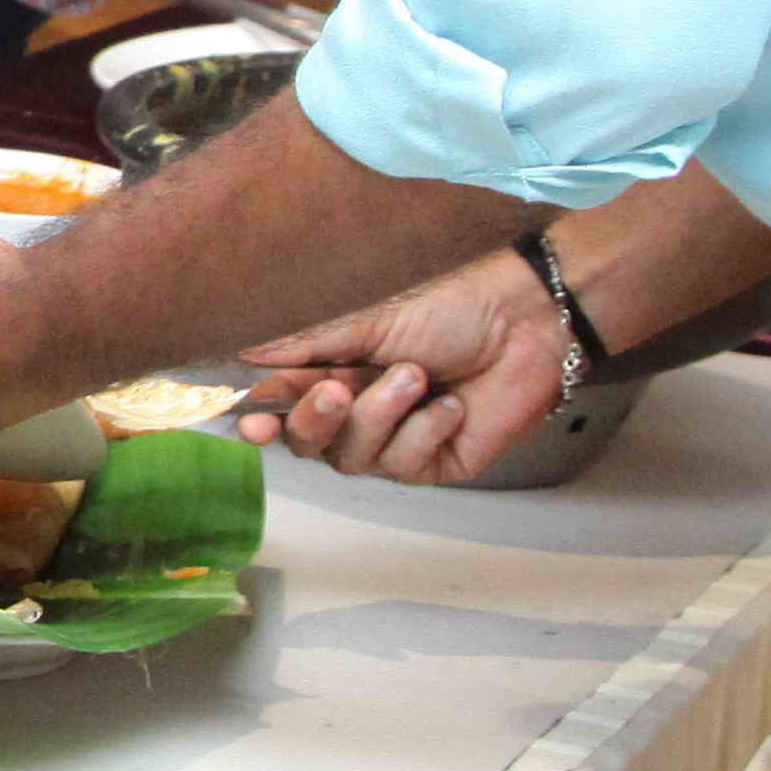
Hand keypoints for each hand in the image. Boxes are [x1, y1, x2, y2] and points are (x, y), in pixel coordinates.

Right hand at [236, 248, 567, 483]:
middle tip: (337, 391)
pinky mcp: (435, 462)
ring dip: (381, 416)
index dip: (261, 418)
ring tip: (417, 376)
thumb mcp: (367, 318)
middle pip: (309, 443)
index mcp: (337, 370)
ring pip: (353, 457)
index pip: (283, 405)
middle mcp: (360, 410)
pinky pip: (404, 464)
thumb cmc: (451, 306)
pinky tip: (451, 404)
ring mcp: (396, 440)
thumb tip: (244, 353)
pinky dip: (425, 429)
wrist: (526, 321)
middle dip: (316, 420)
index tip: (247, 423)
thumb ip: (305, 343)